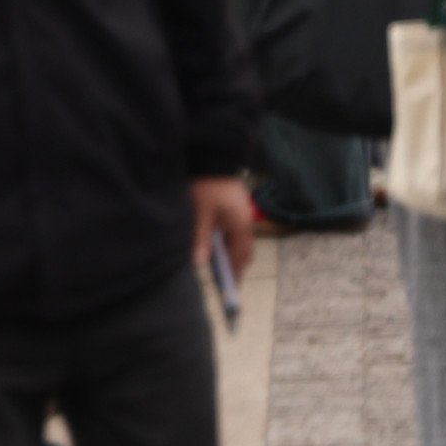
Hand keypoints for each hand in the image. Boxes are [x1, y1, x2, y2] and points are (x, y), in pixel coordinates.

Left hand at [191, 175, 256, 289]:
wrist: (211, 154)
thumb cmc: (206, 184)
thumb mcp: (200, 212)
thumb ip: (201, 238)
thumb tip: (200, 263)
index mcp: (241, 224)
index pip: (242, 256)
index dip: (236, 274)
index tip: (230, 291)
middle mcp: (245, 221)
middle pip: (243, 250)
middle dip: (234, 266)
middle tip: (222, 282)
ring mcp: (241, 213)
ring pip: (237, 241)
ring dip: (228, 253)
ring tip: (216, 266)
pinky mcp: (234, 207)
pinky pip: (233, 231)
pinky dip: (225, 242)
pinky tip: (213, 245)